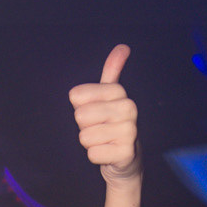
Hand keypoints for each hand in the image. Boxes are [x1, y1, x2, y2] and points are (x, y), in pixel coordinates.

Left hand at [69, 45, 140, 180]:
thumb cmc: (109, 124)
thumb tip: (123, 47)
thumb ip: (112, 72)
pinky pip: (92, 154)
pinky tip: (108, 153)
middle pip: (80, 116)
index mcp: (120, 92)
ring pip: (85, 137)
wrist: (125, 158)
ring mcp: (130, 132)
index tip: (94, 112)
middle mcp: (129, 109)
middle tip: (99, 129)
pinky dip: (95, 156)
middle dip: (84, 126)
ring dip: (90, 142)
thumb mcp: (108, 97)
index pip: (77, 96)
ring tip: (104, 141)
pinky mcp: (126, 153)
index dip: (79, 107)